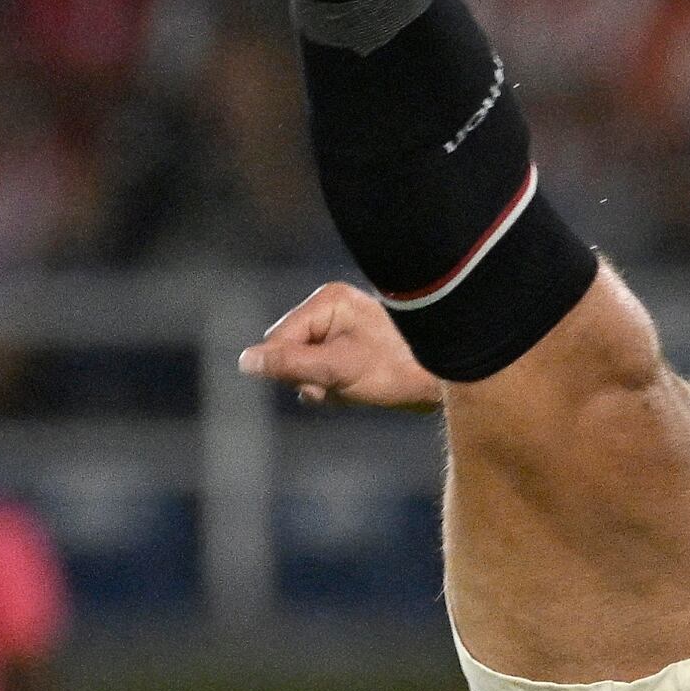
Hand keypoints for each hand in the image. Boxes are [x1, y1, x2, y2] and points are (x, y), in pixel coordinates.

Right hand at [240, 282, 436, 408]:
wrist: (444, 381)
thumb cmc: (396, 370)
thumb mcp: (338, 369)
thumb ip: (291, 364)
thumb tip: (245, 361)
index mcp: (328, 301)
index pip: (280, 338)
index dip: (291, 368)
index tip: (319, 386)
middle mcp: (333, 308)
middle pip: (291, 350)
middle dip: (309, 377)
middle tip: (339, 387)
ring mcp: (344, 327)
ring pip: (307, 365)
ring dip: (324, 385)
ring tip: (354, 388)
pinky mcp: (353, 345)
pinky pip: (325, 369)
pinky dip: (336, 386)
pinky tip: (358, 390)